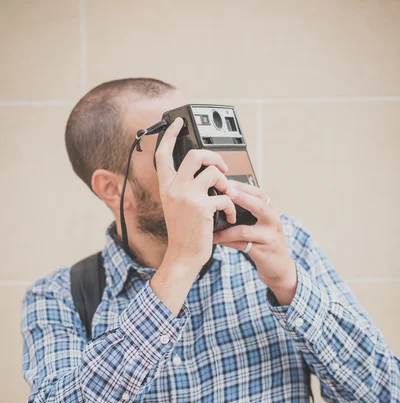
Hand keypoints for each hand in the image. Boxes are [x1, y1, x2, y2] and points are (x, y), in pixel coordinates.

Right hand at [155, 117, 236, 270]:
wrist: (183, 256)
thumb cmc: (183, 234)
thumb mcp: (176, 207)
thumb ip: (183, 188)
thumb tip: (203, 173)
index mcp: (167, 187)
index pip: (163, 154)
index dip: (169, 135)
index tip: (177, 123)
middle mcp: (175, 188)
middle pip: (194, 155)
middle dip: (213, 157)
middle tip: (221, 168)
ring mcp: (188, 197)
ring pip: (214, 173)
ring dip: (226, 184)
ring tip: (227, 197)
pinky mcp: (202, 207)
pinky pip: (225, 196)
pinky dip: (231, 207)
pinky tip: (229, 216)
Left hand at [212, 180, 297, 304]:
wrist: (279, 267)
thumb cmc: (263, 241)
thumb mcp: (260, 223)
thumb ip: (247, 211)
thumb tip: (221, 197)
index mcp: (271, 211)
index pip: (259, 194)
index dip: (243, 187)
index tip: (227, 181)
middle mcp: (274, 221)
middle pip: (259, 206)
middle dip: (241, 198)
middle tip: (225, 192)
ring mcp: (270, 237)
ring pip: (245, 230)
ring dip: (225, 228)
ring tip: (210, 223)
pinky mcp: (263, 252)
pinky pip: (241, 245)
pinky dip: (226, 241)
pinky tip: (215, 239)